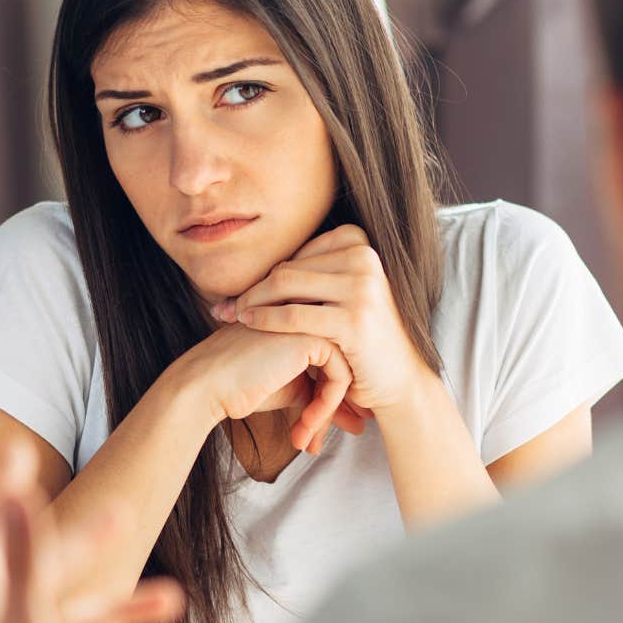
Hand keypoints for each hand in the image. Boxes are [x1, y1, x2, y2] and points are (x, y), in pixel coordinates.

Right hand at [178, 323, 356, 451]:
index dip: (339, 396)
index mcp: (306, 321)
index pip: (339, 359)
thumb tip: (359, 422)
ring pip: (347, 370)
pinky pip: (340, 376)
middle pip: (346, 363)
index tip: (339, 425)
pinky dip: (326, 408)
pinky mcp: (312, 335)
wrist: (207, 385)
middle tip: (335, 435)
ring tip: (306, 440)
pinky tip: (304, 427)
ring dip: (328, 413)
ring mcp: (312, 320)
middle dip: (343, 406)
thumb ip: (324, 398)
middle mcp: (312, 315)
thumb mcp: (293, 392)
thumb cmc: (241, 387)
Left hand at [214, 225, 431, 417]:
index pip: (297, 254)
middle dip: (252, 290)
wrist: (398, 379)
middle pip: (288, 268)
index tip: (239, 293)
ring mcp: (362, 287)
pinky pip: (294, 315)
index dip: (265, 274)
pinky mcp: (354, 319)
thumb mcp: (342, 294)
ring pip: (286, 286)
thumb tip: (258, 257)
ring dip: (252, 303)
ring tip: (231, 317)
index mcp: (360, 243)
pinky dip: (265, 319)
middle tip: (224, 307)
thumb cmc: (362, 338)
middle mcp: (365, 258)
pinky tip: (248, 324)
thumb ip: (312, 274)